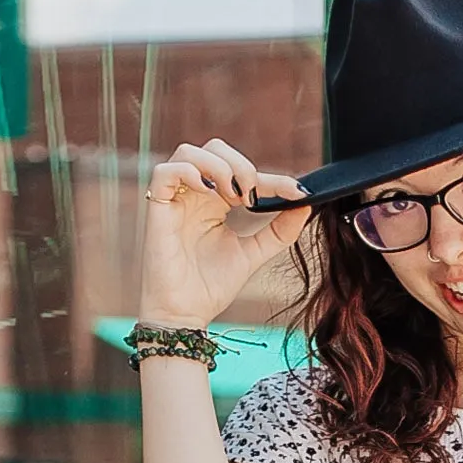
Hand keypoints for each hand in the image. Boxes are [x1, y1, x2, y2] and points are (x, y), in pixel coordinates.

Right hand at [140, 138, 311, 329]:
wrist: (185, 313)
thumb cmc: (211, 287)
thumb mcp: (254, 254)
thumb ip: (279, 231)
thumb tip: (306, 205)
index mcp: (216, 201)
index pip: (244, 174)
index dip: (273, 178)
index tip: (298, 191)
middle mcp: (195, 194)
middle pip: (214, 148)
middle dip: (240, 165)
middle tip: (251, 197)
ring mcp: (175, 198)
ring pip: (189, 152)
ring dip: (217, 166)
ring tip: (232, 196)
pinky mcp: (157, 207)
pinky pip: (164, 171)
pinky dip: (188, 172)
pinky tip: (206, 192)